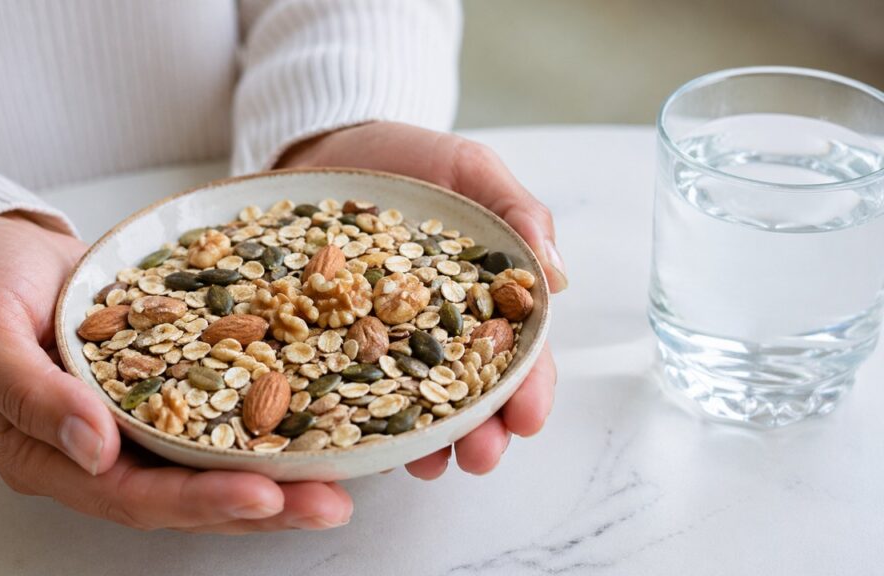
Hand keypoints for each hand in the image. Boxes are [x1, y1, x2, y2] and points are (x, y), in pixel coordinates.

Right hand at [0, 214, 351, 531]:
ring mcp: (134, 423)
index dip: (199, 501)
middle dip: (260, 504)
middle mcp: (100, 452)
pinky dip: (260, 426)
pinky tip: (311, 424)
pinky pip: (215, 418)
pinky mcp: (163, 388)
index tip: (266, 493)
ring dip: (274, 477)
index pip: (131, 496)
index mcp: (50, 455)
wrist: (1, 250)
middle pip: (185, 495)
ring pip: (208, 467)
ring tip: (340, 479)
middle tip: (329, 502)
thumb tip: (93, 448)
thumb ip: (29, 392)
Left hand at [278, 121, 563, 478]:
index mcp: (485, 295)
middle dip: (483, 429)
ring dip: (429, 440)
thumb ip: (517, 210)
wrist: (330, 146)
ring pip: (414, 401)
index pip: (518, 350)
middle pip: (470, 390)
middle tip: (481, 457)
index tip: (528, 418)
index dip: (529, 386)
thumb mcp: (471, 167)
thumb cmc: (410, 156)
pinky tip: (362, 441)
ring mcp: (387, 338)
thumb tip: (556, 272)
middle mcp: (439, 328)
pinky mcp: (336, 337)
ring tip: (430, 465)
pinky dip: (360, 415)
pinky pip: (348, 382)